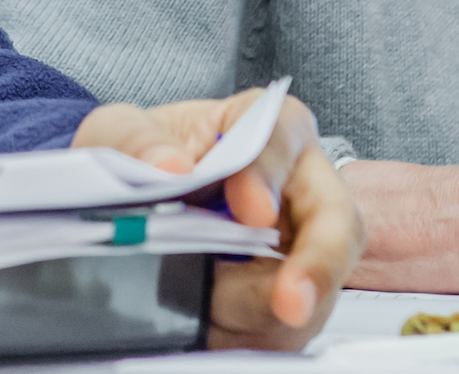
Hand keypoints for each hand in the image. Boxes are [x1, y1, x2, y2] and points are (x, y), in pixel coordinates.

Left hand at [73, 91, 360, 351]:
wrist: (133, 193)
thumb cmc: (144, 152)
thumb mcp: (122, 129)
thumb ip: (139, 141)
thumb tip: (169, 166)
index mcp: (269, 127)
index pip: (283, 141)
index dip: (270, 176)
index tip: (252, 211)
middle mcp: (300, 184)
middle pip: (336, 222)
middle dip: (317, 265)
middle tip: (291, 304)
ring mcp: (302, 243)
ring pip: (315, 286)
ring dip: (264, 310)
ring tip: (209, 309)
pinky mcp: (287, 291)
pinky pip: (285, 325)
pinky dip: (247, 331)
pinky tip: (212, 322)